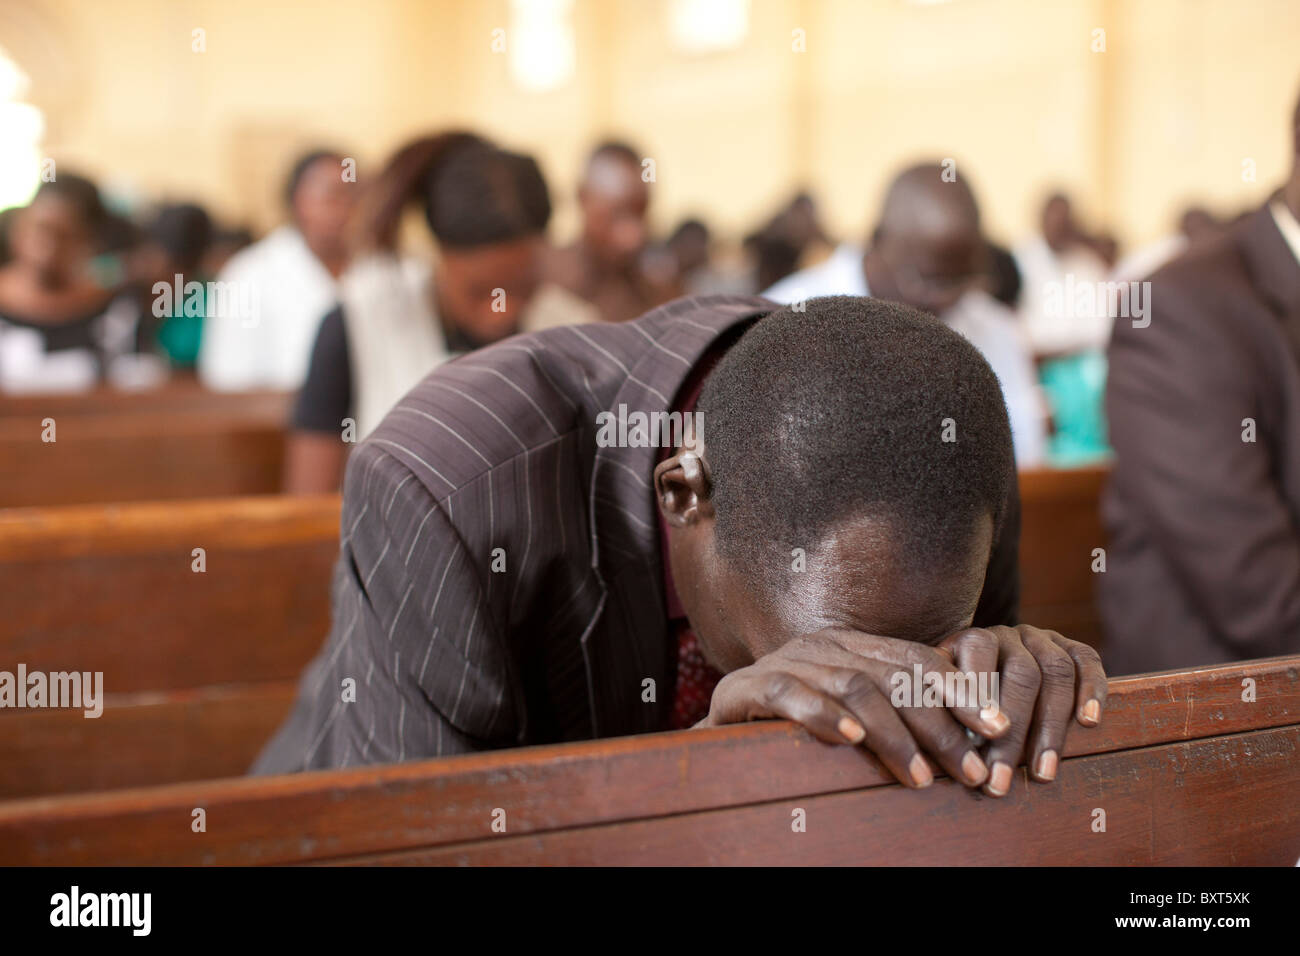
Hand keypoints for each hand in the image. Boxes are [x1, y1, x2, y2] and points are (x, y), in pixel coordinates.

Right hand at [697, 627, 1011, 790]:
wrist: (718, 732)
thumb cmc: (796, 729)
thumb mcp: (854, 715)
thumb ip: (899, 711)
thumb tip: (976, 737)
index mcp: (851, 643)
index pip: (918, 659)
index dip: (961, 690)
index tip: (998, 727)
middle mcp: (821, 645)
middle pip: (894, 676)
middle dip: (939, 725)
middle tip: (970, 769)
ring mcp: (784, 662)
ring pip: (853, 687)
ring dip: (893, 735)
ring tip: (922, 777)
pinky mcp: (745, 687)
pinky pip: (789, 695)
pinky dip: (822, 716)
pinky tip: (850, 741)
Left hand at [938, 624, 1105, 795]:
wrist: (984, 664)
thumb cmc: (956, 693)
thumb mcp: (938, 693)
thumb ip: (942, 710)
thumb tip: (950, 750)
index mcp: (971, 640)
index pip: (977, 660)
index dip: (978, 701)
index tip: (975, 744)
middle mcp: (1007, 635)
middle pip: (1022, 675)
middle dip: (1013, 733)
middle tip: (1001, 779)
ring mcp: (1042, 639)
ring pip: (1056, 673)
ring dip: (1051, 726)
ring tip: (1042, 772)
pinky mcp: (1071, 647)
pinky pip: (1088, 661)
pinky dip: (1092, 690)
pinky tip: (1089, 723)